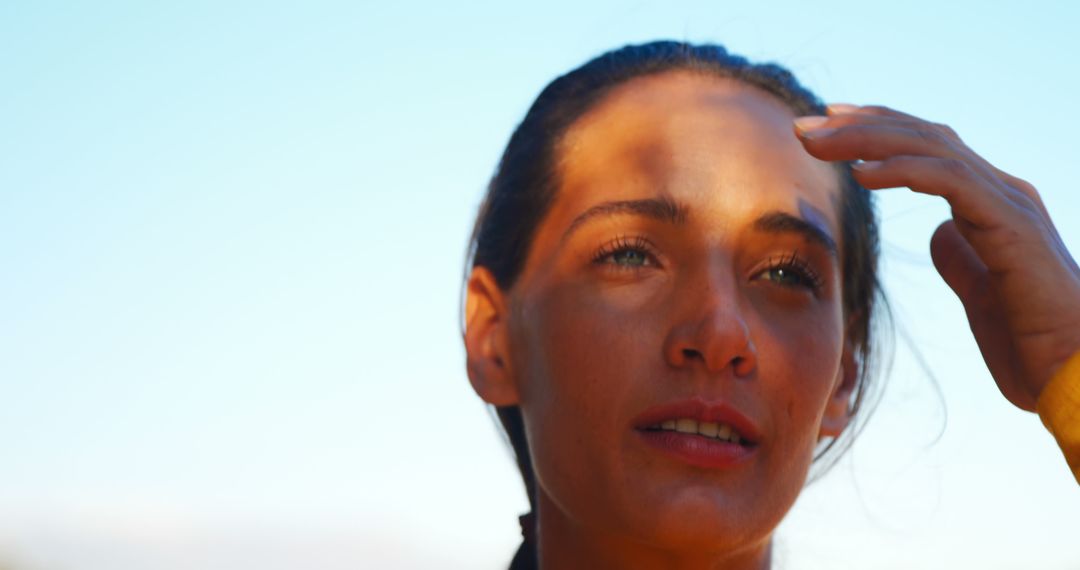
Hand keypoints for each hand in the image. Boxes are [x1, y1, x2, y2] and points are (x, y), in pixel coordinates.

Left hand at [794, 104, 1079, 411]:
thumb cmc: (1032, 341)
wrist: (1076, 374)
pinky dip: (902, 170)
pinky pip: (950, 181)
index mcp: (991, 204)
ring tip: (818, 141)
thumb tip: (937, 233)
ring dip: (868, 139)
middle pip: (923, 137)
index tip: (826, 129)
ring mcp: (1010, 203)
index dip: (875, 134)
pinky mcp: (1012, 225)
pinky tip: (859, 175)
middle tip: (806, 124)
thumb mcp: (980, 293)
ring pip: (932, 147)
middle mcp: (1002, 192)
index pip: (927, 148)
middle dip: (860, 126)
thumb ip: (961, 257)